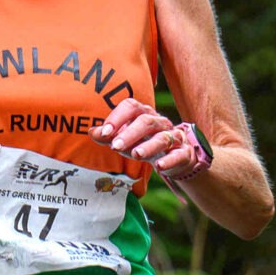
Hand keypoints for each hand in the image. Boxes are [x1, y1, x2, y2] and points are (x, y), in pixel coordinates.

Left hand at [92, 99, 208, 176]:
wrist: (175, 157)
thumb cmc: (145, 144)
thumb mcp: (125, 141)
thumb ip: (109, 137)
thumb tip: (91, 132)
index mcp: (143, 114)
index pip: (131, 107)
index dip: (117, 118)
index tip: (105, 133)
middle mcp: (159, 122)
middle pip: (146, 121)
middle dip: (130, 133)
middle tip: (115, 147)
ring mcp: (173, 136)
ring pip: (163, 137)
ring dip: (148, 146)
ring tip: (135, 155)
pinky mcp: (184, 152)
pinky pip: (179, 154)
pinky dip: (170, 160)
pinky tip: (159, 167)